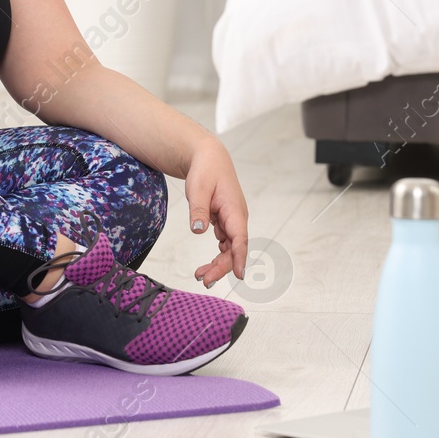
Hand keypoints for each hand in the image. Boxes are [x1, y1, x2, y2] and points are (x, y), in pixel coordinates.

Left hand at [185, 136, 249, 287]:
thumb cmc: (206, 170)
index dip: (239, 257)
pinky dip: (217, 255)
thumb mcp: (198, 188)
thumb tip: (198, 231)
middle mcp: (237, 217)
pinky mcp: (225, 221)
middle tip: (204, 279)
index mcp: (234, 210)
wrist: (209, 157)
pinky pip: (224, 243)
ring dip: (218, 263)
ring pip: (229, 248)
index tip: (239, 275)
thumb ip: (198, 210)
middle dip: (222, 266)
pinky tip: (206, 265)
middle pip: (234, 248)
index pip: (240, 238)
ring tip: (201, 275)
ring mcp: (232, 220)